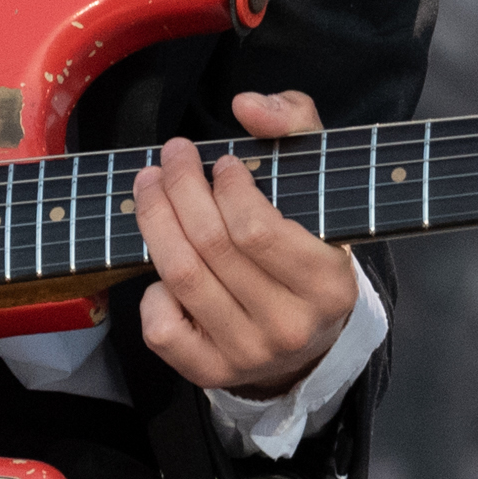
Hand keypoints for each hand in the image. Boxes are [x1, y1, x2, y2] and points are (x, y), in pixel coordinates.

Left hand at [128, 89, 362, 397]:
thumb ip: (294, 124)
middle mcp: (290, 326)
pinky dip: (151, 291)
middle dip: (180, 187)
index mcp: (328, 283)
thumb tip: (246, 105)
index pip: (257, 230)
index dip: (227, 187)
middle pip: (211, 247)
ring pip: (181, 278)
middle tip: (171, 155)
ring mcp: (248, 354)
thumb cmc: (308, 243)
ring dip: (155, 221)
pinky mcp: (211, 372)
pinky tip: (164, 265)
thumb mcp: (318, 179)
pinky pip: (162, 328)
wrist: (312, 338)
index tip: (221, 162)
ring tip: (149, 184)